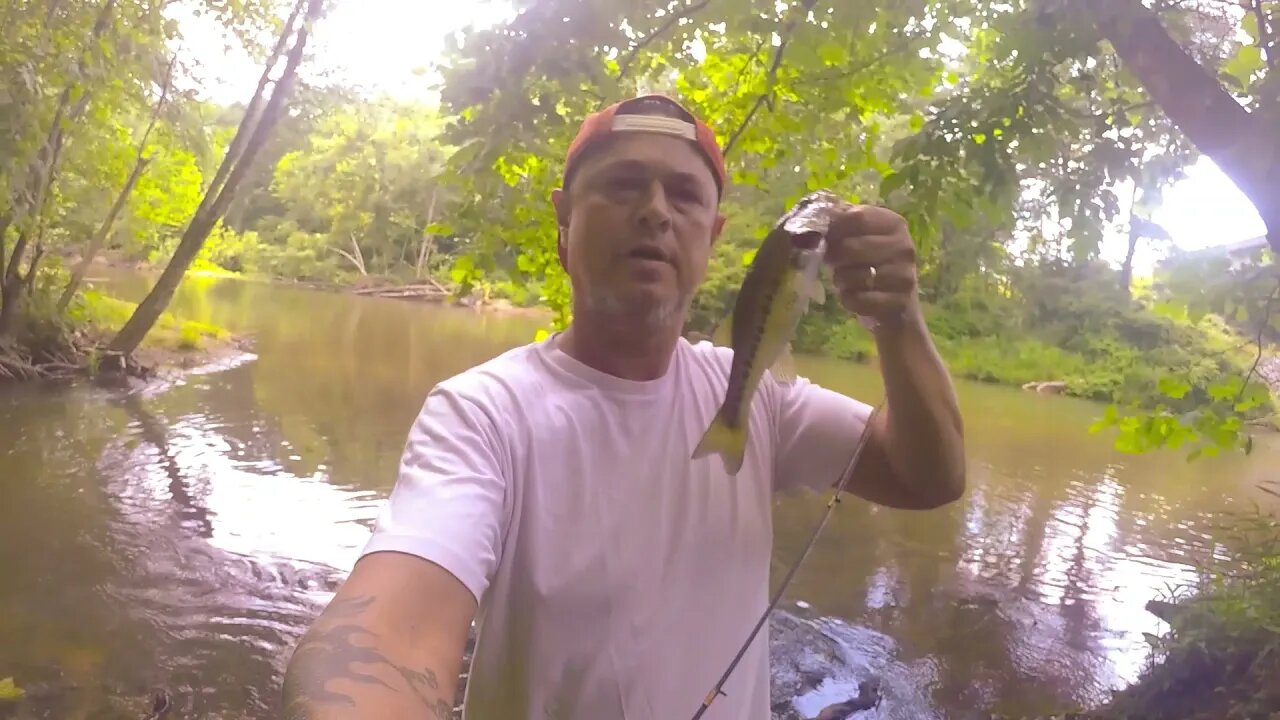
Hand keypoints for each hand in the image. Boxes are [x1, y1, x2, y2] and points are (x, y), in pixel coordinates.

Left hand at [824, 205, 918, 325]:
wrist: (894, 299)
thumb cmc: (869, 261)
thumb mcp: (858, 235)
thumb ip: (839, 220)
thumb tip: (812, 210)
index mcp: (893, 223)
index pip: (855, 217)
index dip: (832, 228)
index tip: (823, 237)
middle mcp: (903, 247)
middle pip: (851, 248)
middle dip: (834, 257)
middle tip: (832, 261)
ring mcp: (904, 276)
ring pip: (855, 277)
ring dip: (841, 280)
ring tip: (845, 279)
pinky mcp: (899, 302)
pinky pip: (859, 300)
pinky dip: (848, 300)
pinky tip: (852, 295)